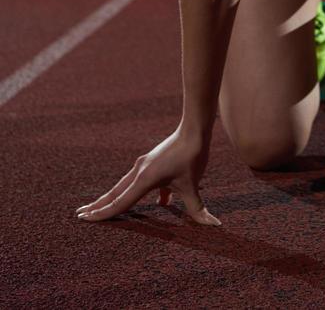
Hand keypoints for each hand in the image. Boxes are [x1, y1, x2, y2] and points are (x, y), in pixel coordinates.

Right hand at [75, 125, 220, 225]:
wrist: (194, 129)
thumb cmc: (192, 155)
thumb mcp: (193, 185)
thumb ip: (198, 209)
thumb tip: (213, 225)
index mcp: (144, 179)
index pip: (119, 202)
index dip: (102, 214)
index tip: (84, 219)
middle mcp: (140, 172)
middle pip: (115, 193)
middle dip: (99, 205)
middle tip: (80, 214)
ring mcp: (145, 166)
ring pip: (125, 186)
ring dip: (114, 198)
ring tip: (102, 207)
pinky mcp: (153, 163)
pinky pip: (142, 182)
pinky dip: (141, 192)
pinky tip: (161, 202)